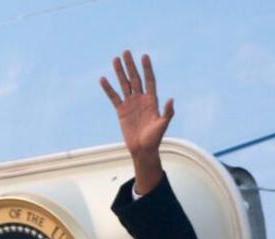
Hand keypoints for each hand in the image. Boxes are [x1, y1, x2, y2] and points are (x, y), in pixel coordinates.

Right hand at [100, 50, 174, 193]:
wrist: (143, 150)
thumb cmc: (155, 139)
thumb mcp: (163, 125)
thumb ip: (167, 112)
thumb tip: (171, 99)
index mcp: (152, 100)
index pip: (150, 80)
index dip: (147, 68)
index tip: (144, 56)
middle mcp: (141, 99)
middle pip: (135, 78)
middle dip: (131, 65)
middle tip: (126, 52)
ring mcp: (130, 104)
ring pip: (124, 84)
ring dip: (120, 72)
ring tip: (115, 59)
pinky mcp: (121, 110)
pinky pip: (114, 97)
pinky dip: (108, 89)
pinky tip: (103, 79)